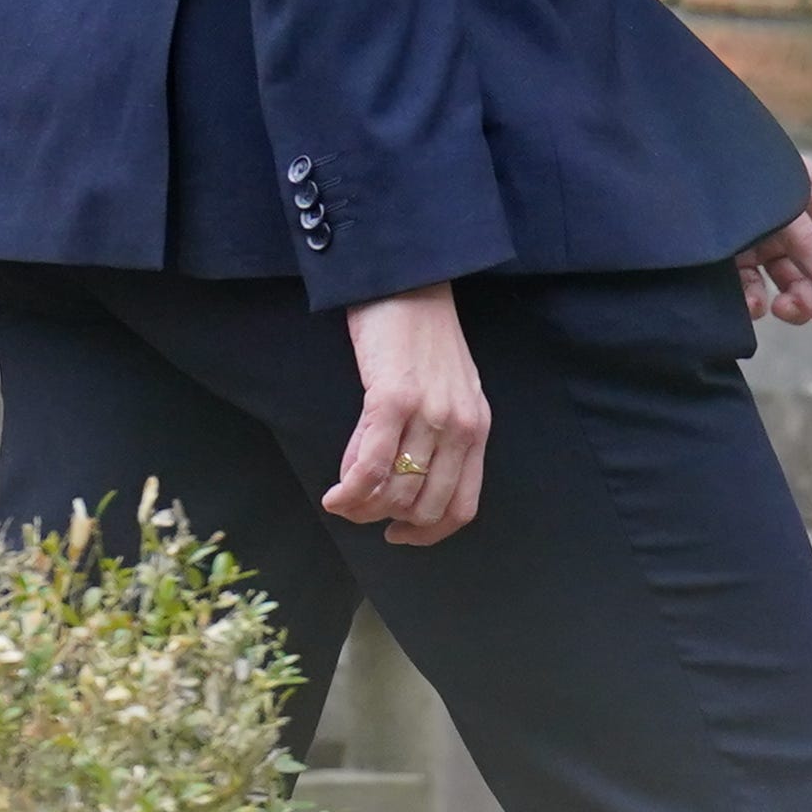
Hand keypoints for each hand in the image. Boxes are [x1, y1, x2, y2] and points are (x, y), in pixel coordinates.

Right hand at [324, 284, 488, 547]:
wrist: (407, 276)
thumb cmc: (420, 330)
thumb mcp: (446, 387)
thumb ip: (434, 432)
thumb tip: (393, 481)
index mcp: (477, 427)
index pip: (461, 506)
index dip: (427, 533)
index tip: (397, 534)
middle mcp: (459, 426)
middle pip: (424, 506)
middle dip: (385, 520)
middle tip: (357, 510)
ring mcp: (428, 414)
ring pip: (395, 492)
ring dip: (362, 508)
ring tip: (341, 499)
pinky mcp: (393, 399)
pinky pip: (370, 466)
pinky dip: (349, 491)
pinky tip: (334, 493)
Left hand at [740, 159, 811, 325]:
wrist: (671, 162)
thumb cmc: (734, 174)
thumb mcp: (782, 205)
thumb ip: (808, 244)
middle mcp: (794, 223)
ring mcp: (764, 243)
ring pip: (794, 287)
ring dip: (797, 305)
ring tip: (784, 310)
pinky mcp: (733, 260)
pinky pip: (755, 290)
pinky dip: (758, 303)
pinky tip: (753, 306)